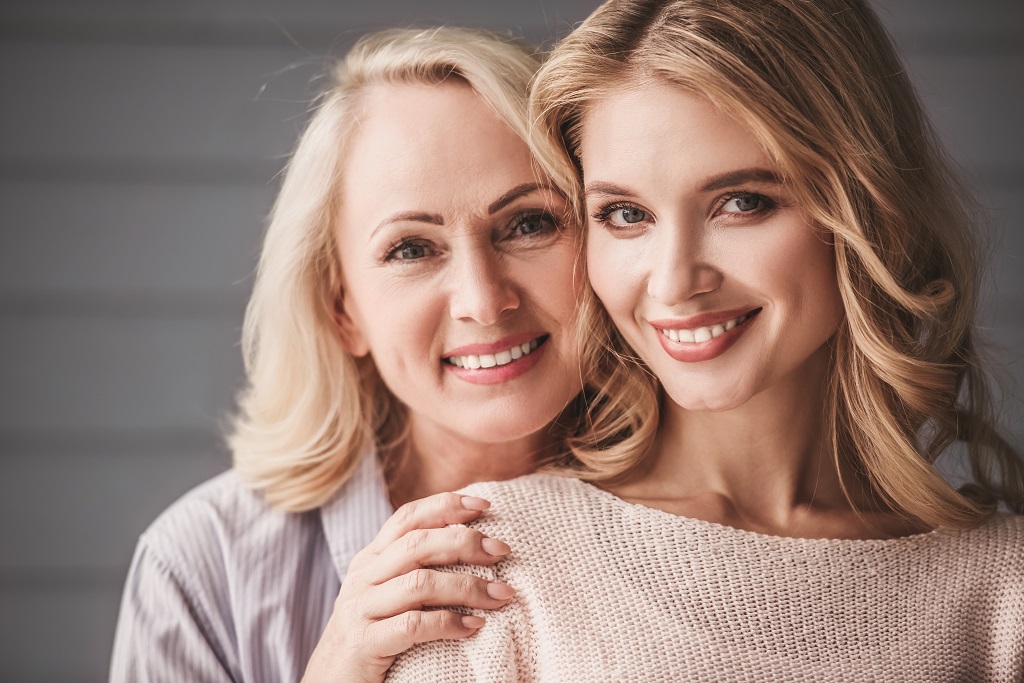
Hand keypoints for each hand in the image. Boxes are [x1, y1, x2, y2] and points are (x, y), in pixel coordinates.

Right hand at [301, 492, 514, 682]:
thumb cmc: (371, 635)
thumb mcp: (388, 594)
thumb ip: (414, 568)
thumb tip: (471, 541)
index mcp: (370, 559)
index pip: (407, 518)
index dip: (445, 506)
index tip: (484, 505)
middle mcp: (363, 578)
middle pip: (417, 545)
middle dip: (464, 542)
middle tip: (501, 551)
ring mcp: (361, 609)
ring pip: (420, 583)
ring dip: (467, 586)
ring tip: (500, 595)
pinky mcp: (365, 643)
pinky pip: (413, 626)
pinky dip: (449, 623)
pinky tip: (474, 626)